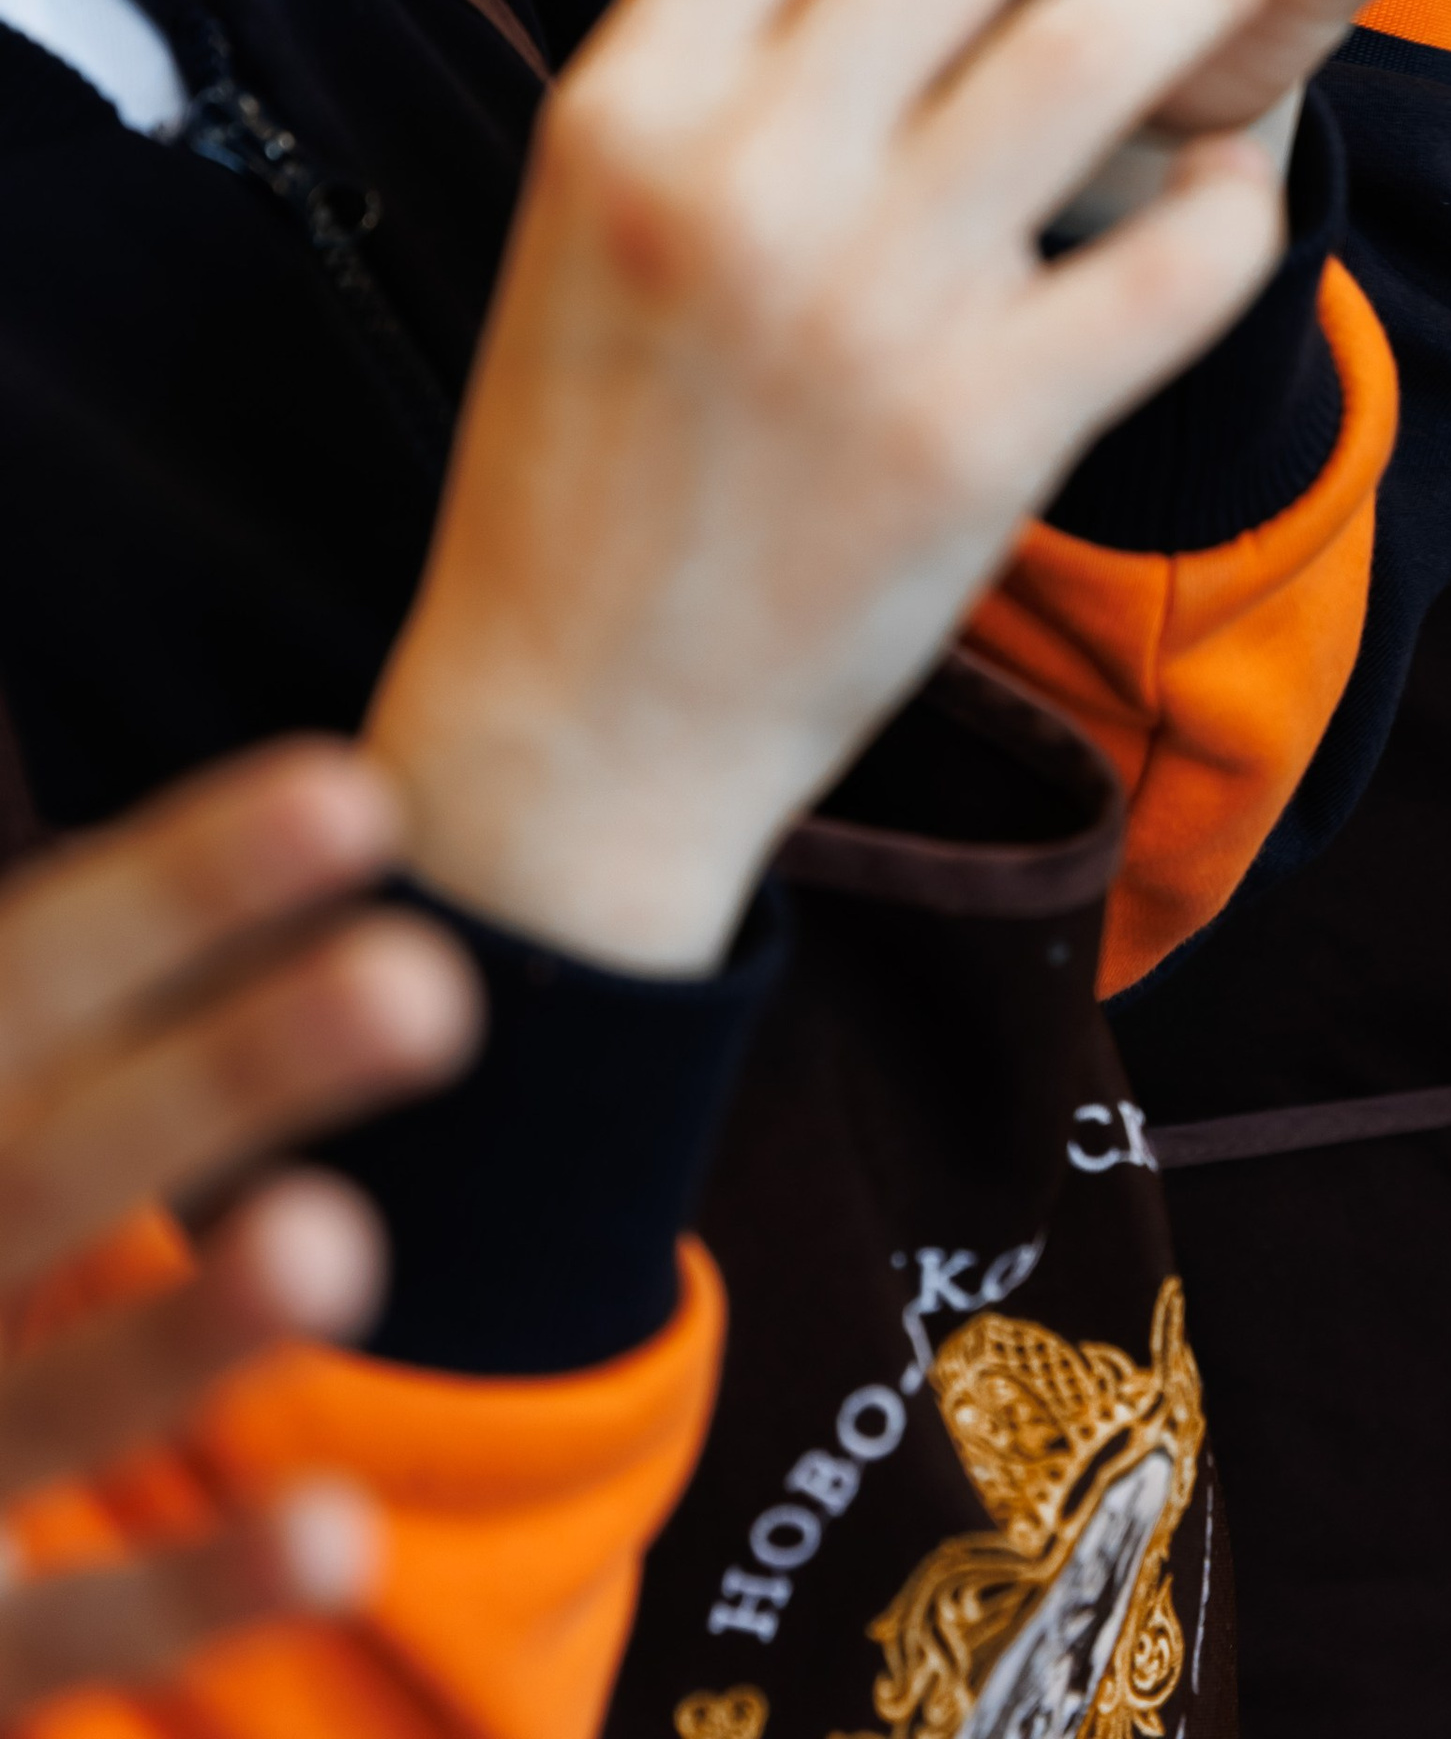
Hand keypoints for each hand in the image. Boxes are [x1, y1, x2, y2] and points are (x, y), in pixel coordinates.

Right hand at [0, 743, 479, 1719]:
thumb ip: (53, 998)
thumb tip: (307, 794)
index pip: (30, 978)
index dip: (181, 889)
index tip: (362, 798)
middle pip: (48, 1164)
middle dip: (227, 1075)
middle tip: (430, 984)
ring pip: (56, 1399)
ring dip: (192, 1332)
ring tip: (340, 1244)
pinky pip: (73, 1637)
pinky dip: (193, 1590)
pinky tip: (340, 1536)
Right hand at [367, 0, 1303, 981]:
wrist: (578, 720)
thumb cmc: (592, 446)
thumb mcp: (594, 208)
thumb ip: (720, 54)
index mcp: (626, 108)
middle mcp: (739, 185)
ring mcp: (866, 312)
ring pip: (1087, 60)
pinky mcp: (982, 437)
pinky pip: (1167, 267)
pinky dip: (1231, 205)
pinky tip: (1246, 174)